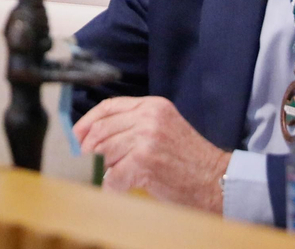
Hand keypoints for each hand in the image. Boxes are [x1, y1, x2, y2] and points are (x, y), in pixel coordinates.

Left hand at [73, 96, 229, 211]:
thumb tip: (96, 136)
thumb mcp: (165, 127)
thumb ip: (135, 125)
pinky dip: (113, 187)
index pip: (109, 106)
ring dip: (108, 169)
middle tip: (89, 160)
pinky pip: (114, 176)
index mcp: (152, 106)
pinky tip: (120, 189)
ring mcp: (146, 139)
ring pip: (106, 153)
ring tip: (119, 176)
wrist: (217, 180)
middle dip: (91, 148)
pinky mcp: (144, 162)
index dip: (88, 121)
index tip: (77, 135)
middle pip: (103, 129)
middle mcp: (148, 118)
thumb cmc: (190, 160)